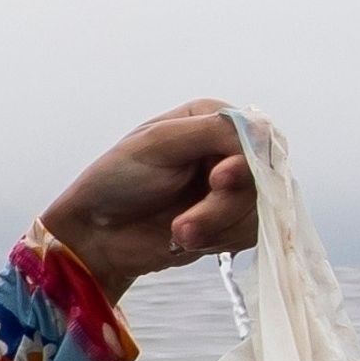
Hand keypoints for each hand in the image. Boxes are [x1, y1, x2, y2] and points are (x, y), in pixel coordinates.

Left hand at [40, 101, 258, 301]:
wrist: (96, 234)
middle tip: (183, 224)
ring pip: (258, 210)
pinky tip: (184, 241)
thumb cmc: (117, 180)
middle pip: (262, 177)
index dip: (247, 162)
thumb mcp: (158, 143)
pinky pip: (249, 234)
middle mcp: (228, 150)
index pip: (258, 136)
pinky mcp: (229, 222)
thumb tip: (263, 131)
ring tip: (176, 233)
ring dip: (215, 228)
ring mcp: (232, 188)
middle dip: (222, 206)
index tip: (219, 180)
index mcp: (214, 119)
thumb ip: (212, 130)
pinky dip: (218, 241)